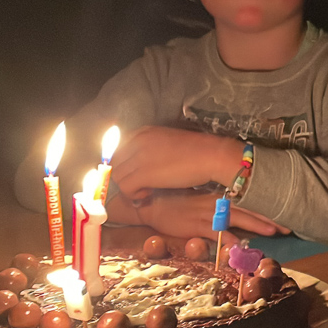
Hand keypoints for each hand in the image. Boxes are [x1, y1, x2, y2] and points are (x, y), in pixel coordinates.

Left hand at [111, 126, 240, 198]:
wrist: (211, 156)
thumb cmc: (196, 151)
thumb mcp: (167, 142)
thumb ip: (150, 149)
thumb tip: (141, 165)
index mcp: (143, 132)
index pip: (118, 151)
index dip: (123, 166)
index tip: (134, 176)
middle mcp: (137, 142)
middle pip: (115, 164)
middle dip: (125, 178)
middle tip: (141, 186)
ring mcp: (139, 157)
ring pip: (117, 177)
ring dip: (129, 187)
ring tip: (147, 191)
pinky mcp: (144, 174)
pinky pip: (126, 188)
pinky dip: (134, 195)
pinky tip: (148, 195)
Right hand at [127, 191, 290, 240]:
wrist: (150, 204)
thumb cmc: (175, 202)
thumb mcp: (200, 198)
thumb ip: (218, 203)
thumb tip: (237, 206)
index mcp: (218, 194)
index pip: (247, 196)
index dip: (266, 202)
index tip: (285, 207)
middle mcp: (216, 202)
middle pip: (248, 207)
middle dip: (269, 216)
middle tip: (289, 224)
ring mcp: (207, 214)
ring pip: (236, 218)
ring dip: (256, 225)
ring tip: (274, 230)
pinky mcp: (195, 226)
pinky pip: (215, 233)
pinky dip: (227, 240)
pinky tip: (240, 246)